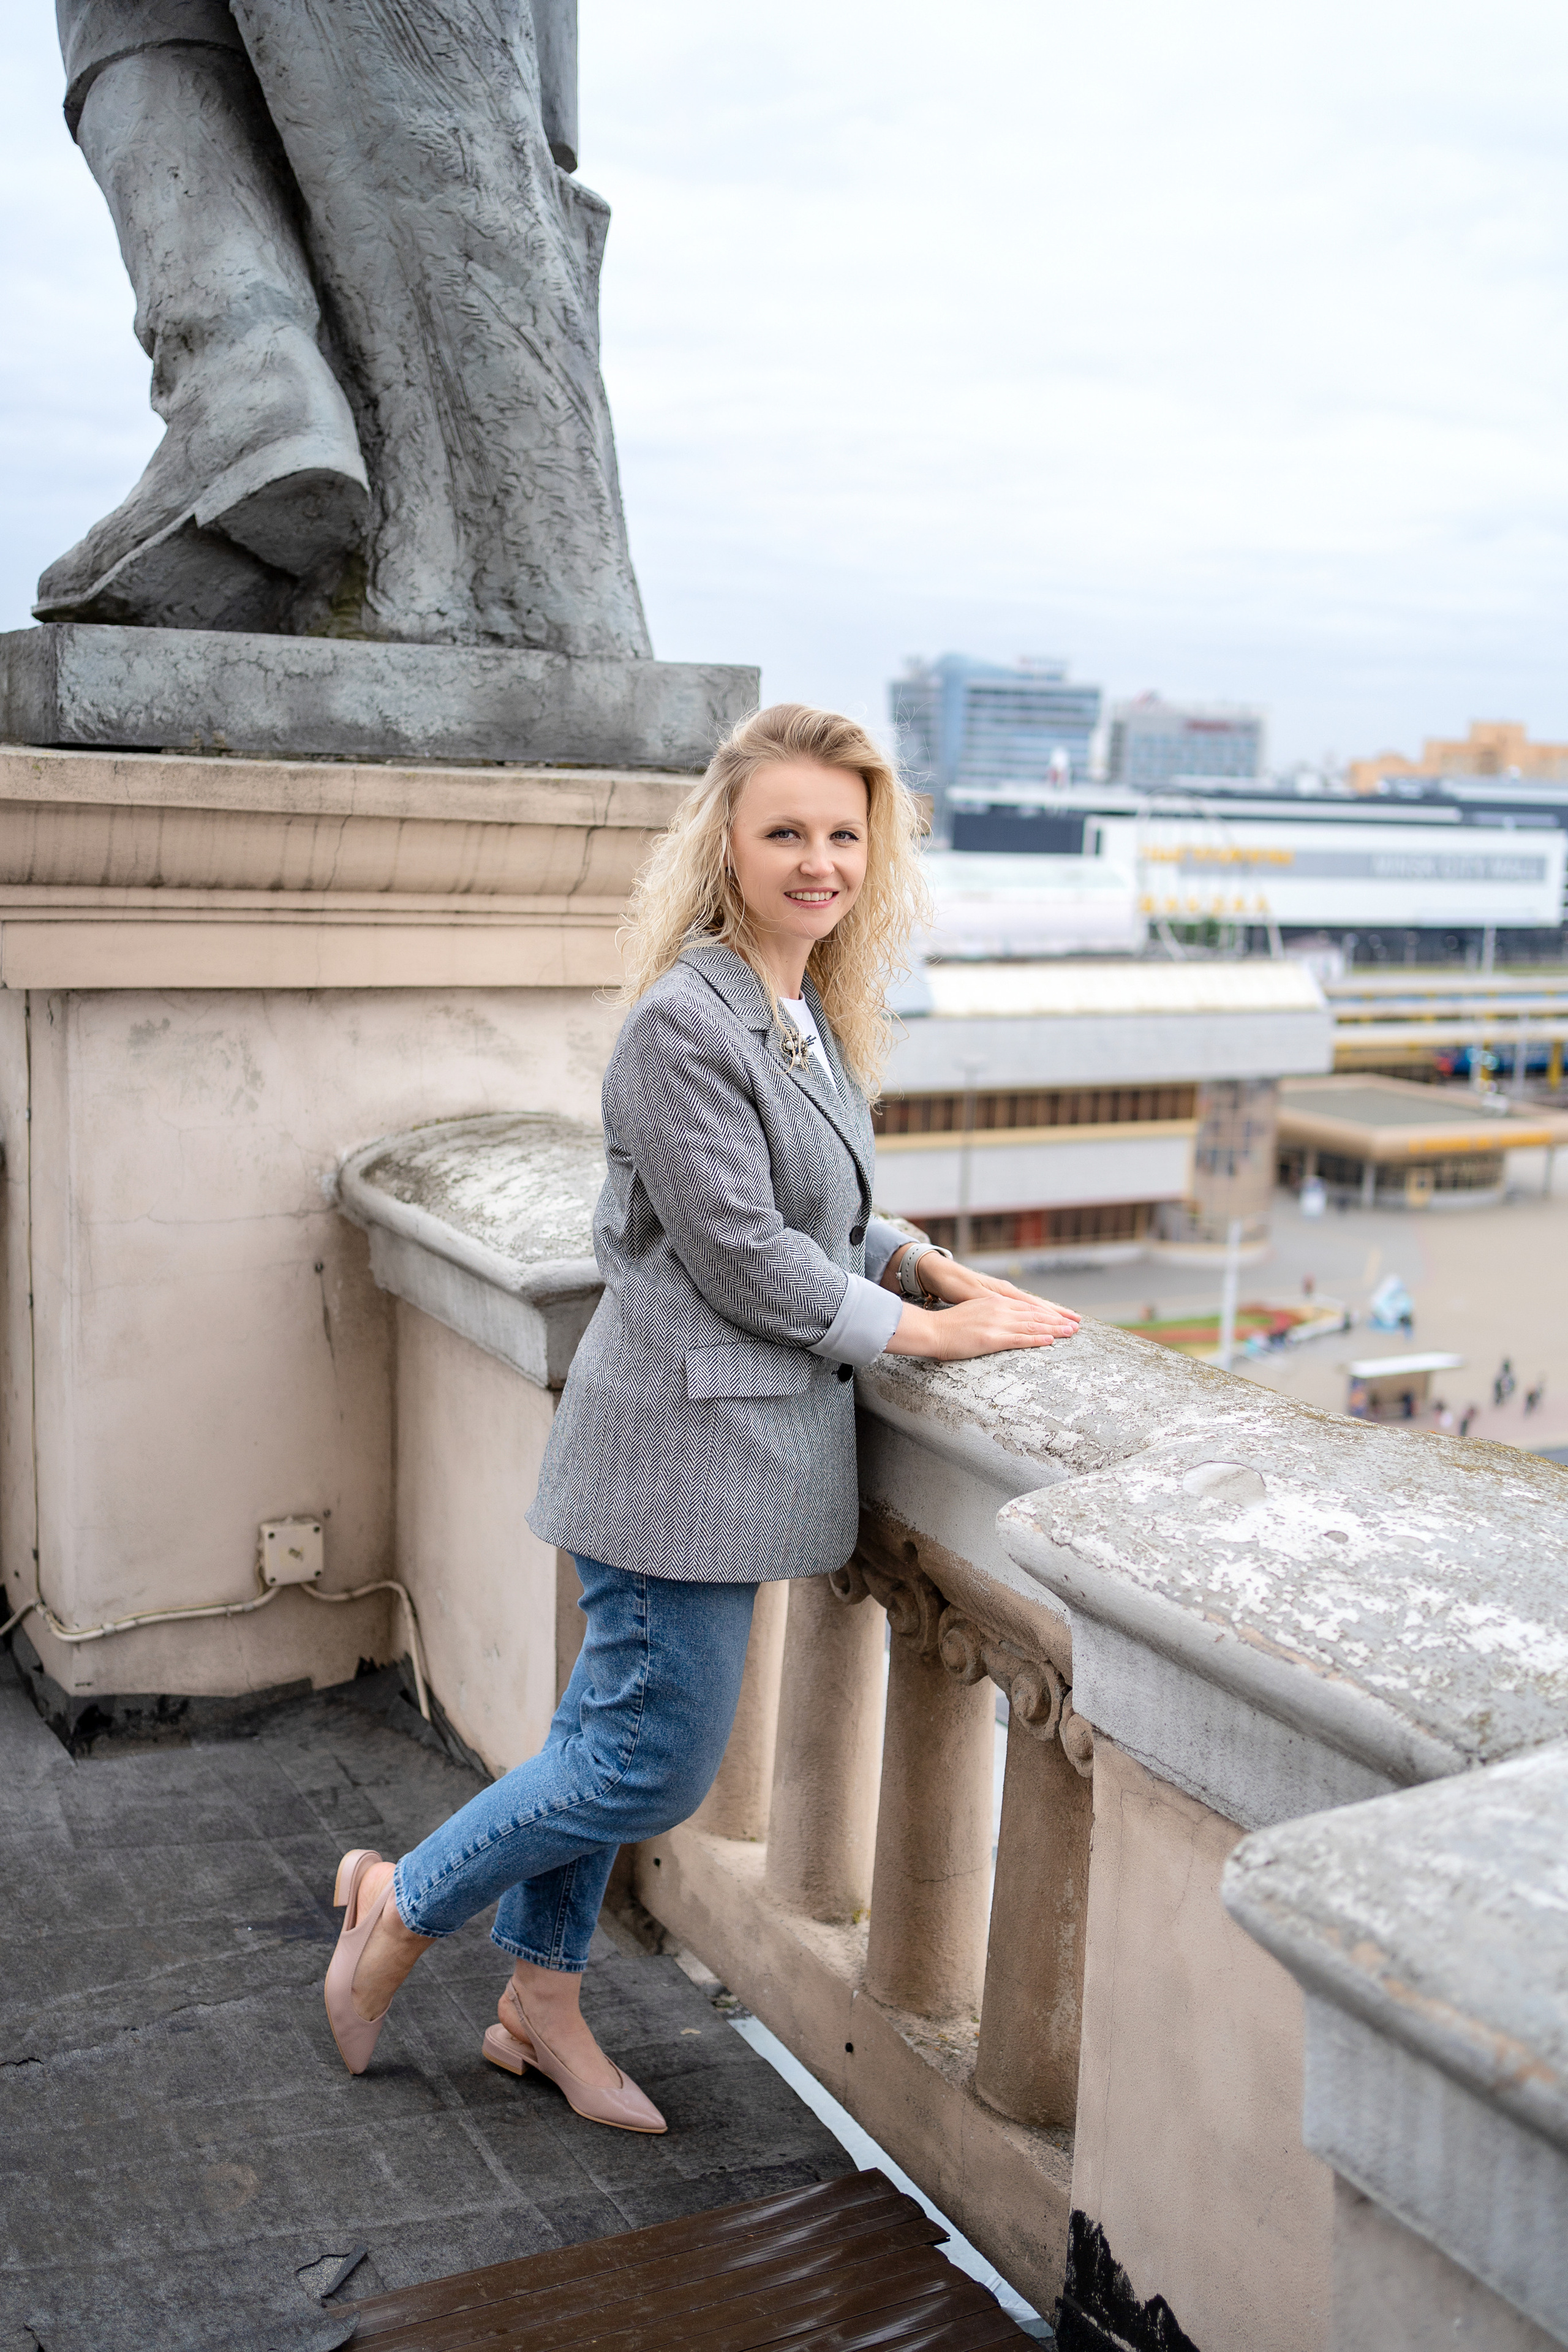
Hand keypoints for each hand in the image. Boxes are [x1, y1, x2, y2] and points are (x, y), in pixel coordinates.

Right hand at [881, 1247, 1080, 1361]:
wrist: (932, 1330)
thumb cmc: (949, 1326)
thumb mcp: (974, 1313)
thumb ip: (990, 1315)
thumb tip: (1001, 1322)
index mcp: (995, 1303)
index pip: (1027, 1306)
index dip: (1047, 1312)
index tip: (1063, 1316)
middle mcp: (999, 1309)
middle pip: (1035, 1314)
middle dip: (1057, 1319)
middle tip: (1076, 1324)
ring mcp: (997, 1323)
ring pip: (1032, 1325)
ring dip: (1054, 1329)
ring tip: (1071, 1333)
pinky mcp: (993, 1338)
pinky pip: (1020, 1339)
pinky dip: (1037, 1339)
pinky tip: (1050, 1340)